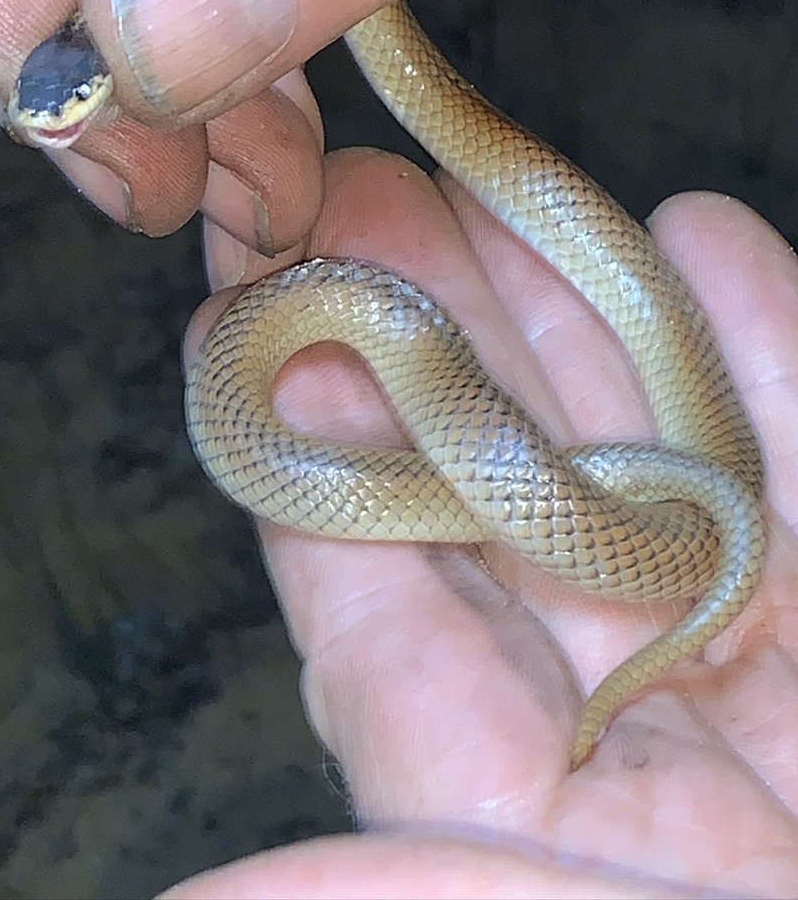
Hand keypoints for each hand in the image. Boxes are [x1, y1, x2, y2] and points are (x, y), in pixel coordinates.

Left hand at [177, 149, 797, 898]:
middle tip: (356, 204)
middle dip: (432, 339)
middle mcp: (635, 716)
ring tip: (494, 182)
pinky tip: (698, 234)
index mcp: (519, 807)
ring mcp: (774, 653)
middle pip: (504, 487)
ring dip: (577, 307)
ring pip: (652, 441)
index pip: (379, 603)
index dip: (311, 456)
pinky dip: (772, 342)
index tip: (243, 328)